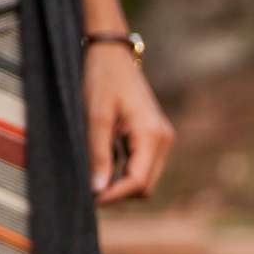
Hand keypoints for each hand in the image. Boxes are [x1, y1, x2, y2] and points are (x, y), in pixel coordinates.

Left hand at [85, 42, 175, 202]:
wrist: (112, 53)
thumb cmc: (103, 78)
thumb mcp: (95, 116)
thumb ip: (99, 154)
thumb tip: (98, 190)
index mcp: (152, 135)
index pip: (138, 181)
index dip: (115, 195)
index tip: (91, 199)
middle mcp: (163, 140)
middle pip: (145, 186)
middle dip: (119, 192)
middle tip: (89, 188)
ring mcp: (161, 139)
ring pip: (144, 179)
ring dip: (121, 182)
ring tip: (94, 173)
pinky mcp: (154, 138)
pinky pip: (142, 166)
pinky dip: (124, 170)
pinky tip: (105, 161)